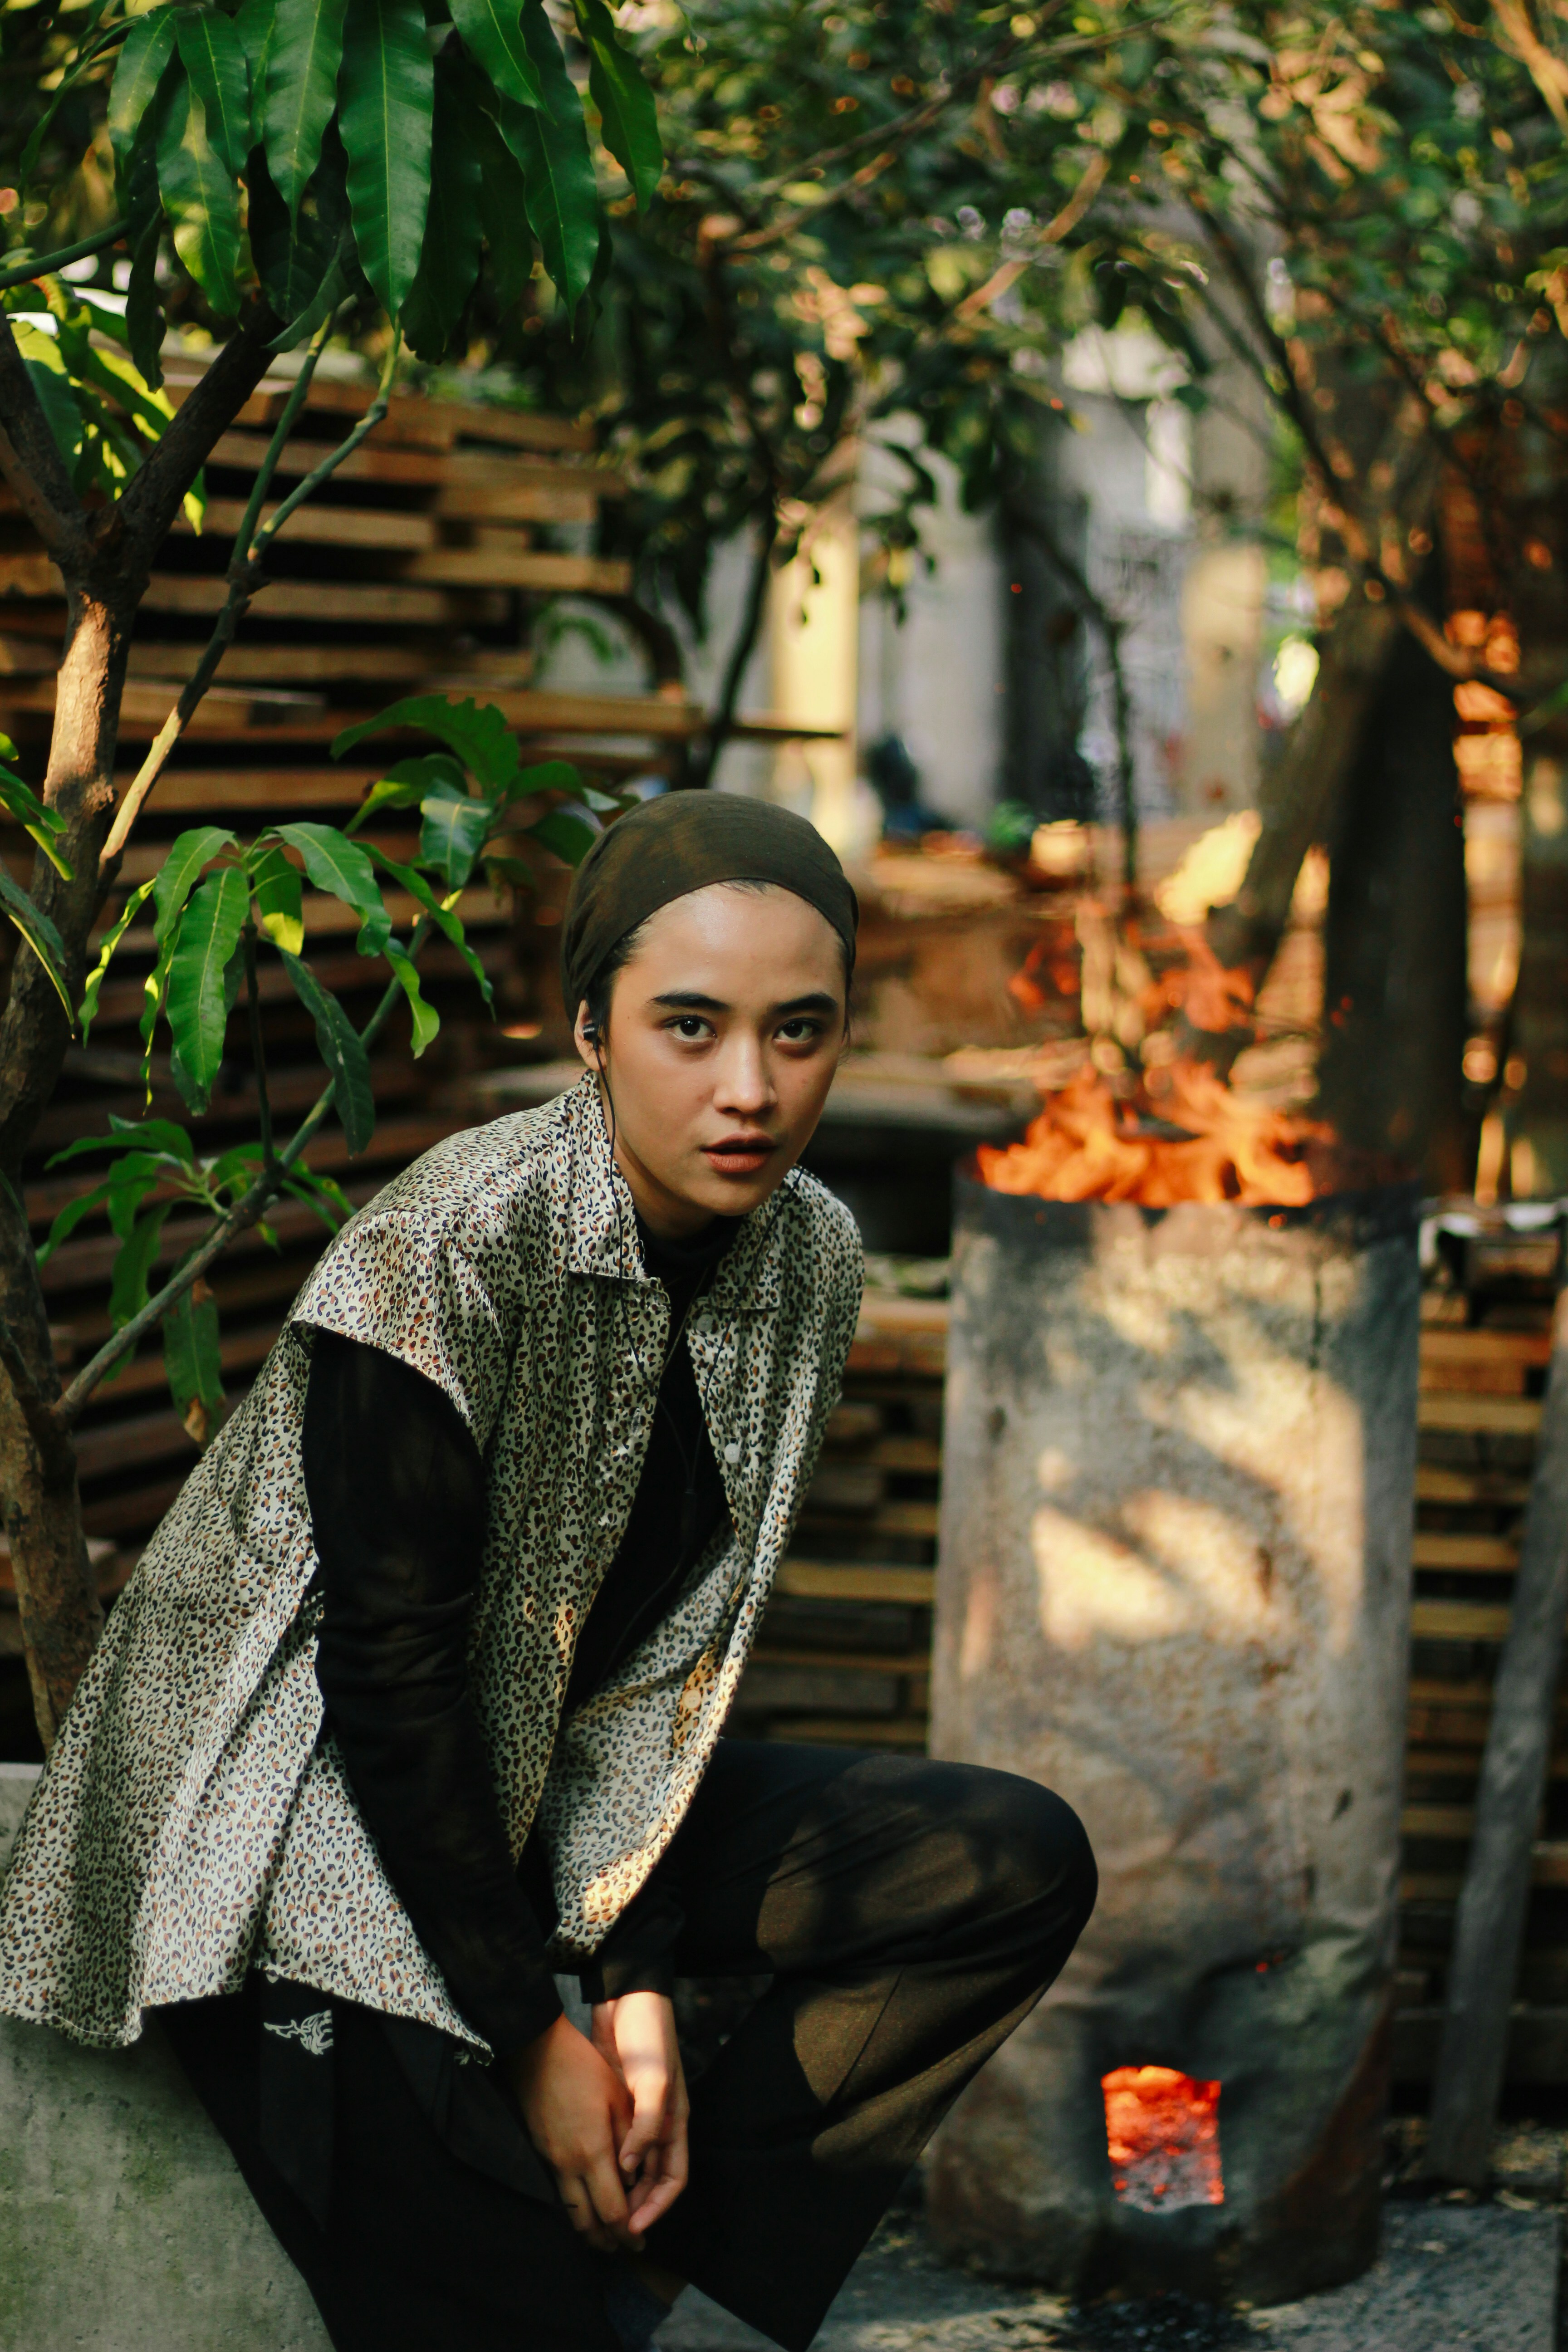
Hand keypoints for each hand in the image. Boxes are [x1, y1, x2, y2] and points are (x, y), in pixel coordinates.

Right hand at [509, 2012, 636, 2250]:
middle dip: (608, 2241)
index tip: (640, 2243)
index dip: (628, 2233)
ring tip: (606, 2236)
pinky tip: (584, 2208)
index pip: (613, 2211)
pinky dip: (573, 2210)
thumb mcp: (618, 2099)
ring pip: (569, 2214)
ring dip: (589, 2230)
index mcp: (593, 2152)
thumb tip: (633, 2178)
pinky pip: (557, 2196)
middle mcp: (568, 2165)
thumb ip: (629, 2142)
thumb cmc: (584, 2068)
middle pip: (588, 2223)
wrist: (536, 2051)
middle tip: (625, 2247)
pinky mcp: (539, 2154)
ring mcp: (549, 2162)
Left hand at [592, 1991, 690, 2235]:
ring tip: (597, 2211)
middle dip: (637, 2207)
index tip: (634, 2225)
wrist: (625, 1996)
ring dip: (620, 2190)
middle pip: (651, 2179)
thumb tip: (629, 2167)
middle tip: (612, 2229)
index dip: (657, 2206)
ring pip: (631, 2166)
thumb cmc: (648, 2035)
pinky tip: (586, 2174)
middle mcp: (658, 2123)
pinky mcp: (614, 2104)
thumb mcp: (655, 2079)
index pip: (673, 2178)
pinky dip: (605, 2164)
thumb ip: (647, 2124)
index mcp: (675, 2120)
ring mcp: (636, 2114)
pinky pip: (613, 2145)